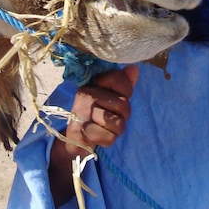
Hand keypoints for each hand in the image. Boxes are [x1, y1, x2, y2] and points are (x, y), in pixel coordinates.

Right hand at [48, 64, 138, 204]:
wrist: (74, 139)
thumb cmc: (96, 115)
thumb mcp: (110, 97)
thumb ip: (123, 84)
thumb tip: (134, 69)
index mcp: (93, 83)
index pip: (118, 79)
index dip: (126, 91)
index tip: (117, 98)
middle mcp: (86, 95)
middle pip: (123, 104)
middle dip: (123, 116)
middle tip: (111, 118)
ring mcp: (82, 113)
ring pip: (118, 123)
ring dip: (116, 130)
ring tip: (105, 128)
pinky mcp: (80, 132)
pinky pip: (109, 138)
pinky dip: (108, 140)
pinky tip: (99, 136)